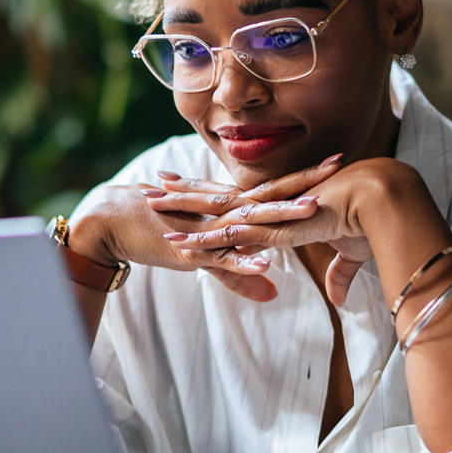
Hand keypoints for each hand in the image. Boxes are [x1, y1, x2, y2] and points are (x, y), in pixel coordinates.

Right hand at [68, 155, 346, 300]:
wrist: (111, 221)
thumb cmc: (157, 230)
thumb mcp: (204, 252)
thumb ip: (238, 271)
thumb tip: (272, 291)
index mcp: (227, 205)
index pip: (273, 188)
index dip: (304, 176)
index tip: (338, 161)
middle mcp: (221, 210)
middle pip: (270, 194)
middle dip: (305, 181)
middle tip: (339, 163)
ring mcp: (207, 228)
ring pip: (250, 221)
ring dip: (281, 215)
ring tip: (313, 209)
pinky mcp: (190, 251)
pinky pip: (221, 257)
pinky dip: (243, 260)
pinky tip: (267, 263)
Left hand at [149, 157, 436, 305]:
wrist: (386, 202)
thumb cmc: (373, 223)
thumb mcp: (351, 254)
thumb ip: (339, 275)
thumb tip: (338, 298)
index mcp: (285, 205)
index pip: (241, 197)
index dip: (216, 192)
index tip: (191, 185)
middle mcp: (272, 205)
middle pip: (219, 197)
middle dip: (186, 192)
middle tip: (155, 185)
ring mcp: (270, 216)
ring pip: (216, 213)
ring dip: (183, 212)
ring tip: (150, 206)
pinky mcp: (275, 231)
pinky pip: (231, 238)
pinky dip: (206, 244)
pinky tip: (180, 246)